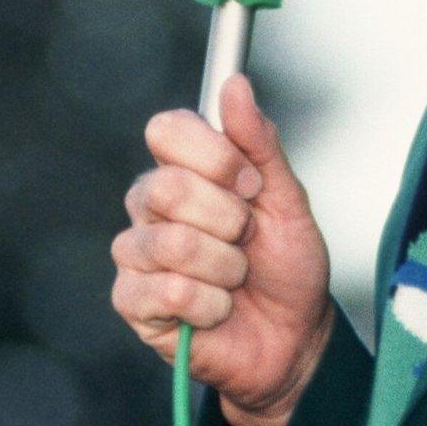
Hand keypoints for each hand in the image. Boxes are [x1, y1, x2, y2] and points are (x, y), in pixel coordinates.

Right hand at [111, 75, 332, 425]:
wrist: (294, 341)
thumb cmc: (287, 268)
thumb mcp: (288, 201)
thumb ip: (260, 143)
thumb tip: (235, 84)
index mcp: (182, 168)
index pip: (166, 129)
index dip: (214, 155)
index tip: (251, 183)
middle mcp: (149, 204)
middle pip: (167, 186)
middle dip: (228, 219)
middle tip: (247, 238)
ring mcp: (137, 252)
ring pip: (172, 243)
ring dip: (225, 268)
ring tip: (236, 279)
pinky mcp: (132, 301)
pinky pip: (169, 292)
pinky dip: (211, 305)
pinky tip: (216, 310)